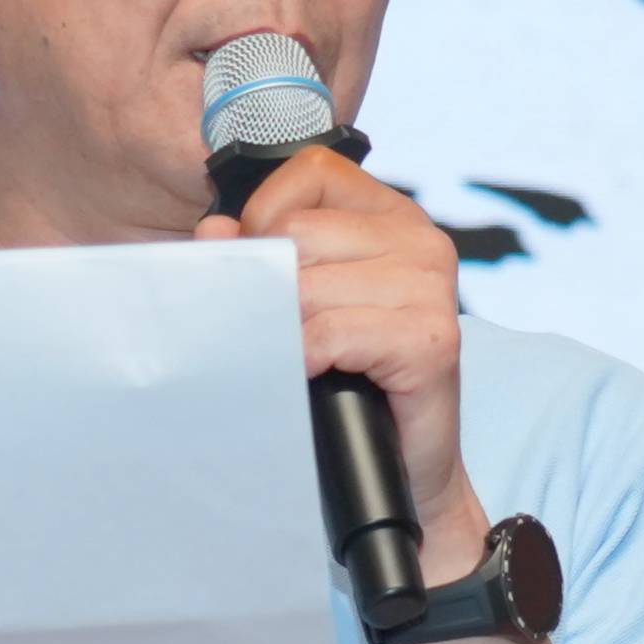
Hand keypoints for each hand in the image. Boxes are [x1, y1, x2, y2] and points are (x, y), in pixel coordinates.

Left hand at [199, 145, 482, 577]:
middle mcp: (421, 240)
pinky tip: (309, 375)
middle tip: (278, 333)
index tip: (264, 275)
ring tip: (297, 361)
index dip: (265, 219)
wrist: (403, 471)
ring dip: (285, 330)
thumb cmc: (349, 385)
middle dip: (268, 286)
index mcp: (392, 215)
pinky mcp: (431, 340)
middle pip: (298, 232)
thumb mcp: (301, 306)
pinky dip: (304, 357)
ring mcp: (432, 288)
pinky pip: (330, 332)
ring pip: (307, 284)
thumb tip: (212, 231)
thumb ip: (259, 256)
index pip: (309, 172)